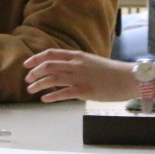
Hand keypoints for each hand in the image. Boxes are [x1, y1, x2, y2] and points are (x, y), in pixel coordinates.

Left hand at [23, 48, 139, 102]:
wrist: (128, 78)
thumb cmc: (112, 72)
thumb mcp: (91, 62)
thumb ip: (77, 64)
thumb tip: (64, 69)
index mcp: (77, 56)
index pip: (51, 54)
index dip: (36, 59)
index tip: (27, 64)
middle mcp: (75, 65)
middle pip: (47, 66)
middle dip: (34, 73)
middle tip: (27, 80)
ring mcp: (78, 78)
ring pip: (51, 79)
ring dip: (38, 85)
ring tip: (31, 91)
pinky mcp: (83, 91)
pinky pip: (61, 94)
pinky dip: (50, 96)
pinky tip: (45, 99)